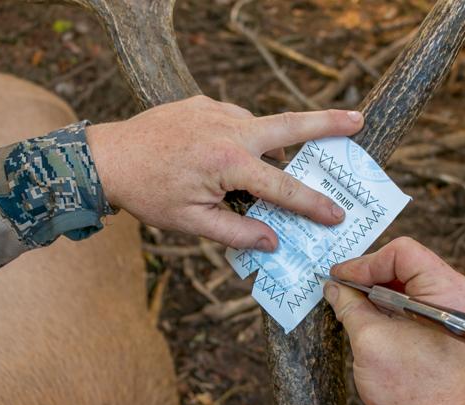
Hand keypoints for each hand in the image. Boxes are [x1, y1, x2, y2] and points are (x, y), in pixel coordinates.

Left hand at [86, 96, 363, 250]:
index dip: (313, 205)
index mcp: (229, 162)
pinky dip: (242, 137)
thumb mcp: (193, 223)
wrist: (106, 157)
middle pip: (290, 124)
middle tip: (358, 120)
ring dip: (270, 144)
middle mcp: (229, 128)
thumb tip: (274, 242)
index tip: (337, 215)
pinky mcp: (202, 102)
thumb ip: (237, 233)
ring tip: (263, 167)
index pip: (283, 188)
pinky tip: (225, 157)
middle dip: (327, 123)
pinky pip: (235, 120)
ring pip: (259, 127)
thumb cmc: (148, 194)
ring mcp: (215, 109)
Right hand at [323, 237, 464, 404]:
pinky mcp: (453, 328)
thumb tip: (334, 286)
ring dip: (381, 289)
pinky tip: (371, 314)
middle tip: (342, 287)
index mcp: (452, 293)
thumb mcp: (369, 339)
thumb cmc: (407, 390)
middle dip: (372, 274)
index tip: (340, 278)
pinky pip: (421, 300)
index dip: (367, 263)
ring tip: (353, 302)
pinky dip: (394, 303)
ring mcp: (462, 313)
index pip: (405, 253)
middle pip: (411, 264)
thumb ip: (350, 303)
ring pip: (414, 282)